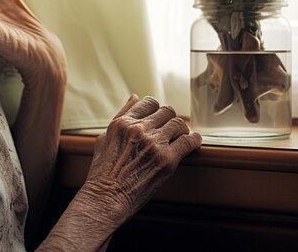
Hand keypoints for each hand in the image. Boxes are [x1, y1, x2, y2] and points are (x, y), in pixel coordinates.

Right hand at [80, 95, 200, 222]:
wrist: (106, 199)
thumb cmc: (102, 172)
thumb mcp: (105, 137)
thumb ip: (121, 116)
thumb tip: (134, 97)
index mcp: (124, 123)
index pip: (149, 102)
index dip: (156, 109)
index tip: (160, 117)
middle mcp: (140, 130)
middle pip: (167, 111)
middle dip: (170, 119)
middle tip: (171, 128)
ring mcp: (154, 144)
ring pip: (178, 123)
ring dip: (181, 129)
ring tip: (182, 135)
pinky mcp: (166, 160)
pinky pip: (188, 142)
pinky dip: (194, 140)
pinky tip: (195, 141)